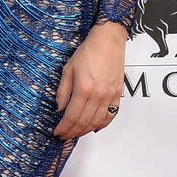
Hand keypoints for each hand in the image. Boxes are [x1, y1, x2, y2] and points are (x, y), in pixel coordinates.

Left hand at [54, 21, 125, 139]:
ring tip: (76, 133)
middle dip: (73, 132)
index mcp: (83, 88)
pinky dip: (102, 124)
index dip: (64, 128)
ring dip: (86, 130)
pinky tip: (95, 127)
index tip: (58, 132)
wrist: (108, 41)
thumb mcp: (68, 68)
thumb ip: (63, 90)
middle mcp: (98, 95)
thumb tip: (59, 108)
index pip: (72, 116)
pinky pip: (111, 115)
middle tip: (65, 136)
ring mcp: (109, 96)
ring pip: (97, 122)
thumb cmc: (87, 51)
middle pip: (84, 122)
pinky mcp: (118, 95)